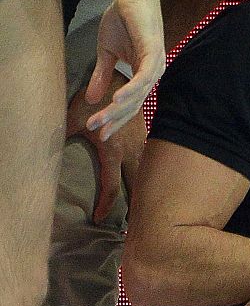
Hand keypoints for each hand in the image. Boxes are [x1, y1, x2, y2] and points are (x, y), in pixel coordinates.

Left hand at [66, 85, 146, 224]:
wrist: (124, 80)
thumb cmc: (96, 99)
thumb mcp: (74, 118)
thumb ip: (62, 135)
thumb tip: (43, 152)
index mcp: (114, 152)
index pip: (111, 187)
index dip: (106, 205)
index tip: (100, 219)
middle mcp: (132, 152)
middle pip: (137, 187)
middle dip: (137, 206)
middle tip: (134, 224)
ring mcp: (142, 145)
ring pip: (147, 175)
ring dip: (145, 189)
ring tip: (145, 207)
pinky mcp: (146, 138)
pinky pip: (150, 162)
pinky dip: (149, 174)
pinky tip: (150, 180)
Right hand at [84, 0, 163, 138]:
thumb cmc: (122, 21)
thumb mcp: (107, 52)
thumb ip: (102, 76)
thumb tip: (91, 99)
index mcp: (144, 75)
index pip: (130, 104)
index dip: (115, 119)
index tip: (99, 133)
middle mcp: (153, 74)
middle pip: (134, 105)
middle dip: (115, 120)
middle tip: (98, 135)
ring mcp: (155, 64)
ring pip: (137, 95)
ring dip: (117, 110)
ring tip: (99, 121)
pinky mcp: (153, 53)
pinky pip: (142, 78)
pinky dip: (130, 90)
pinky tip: (115, 101)